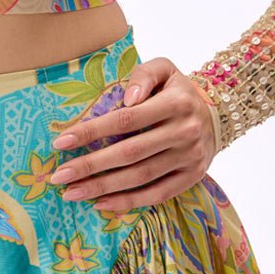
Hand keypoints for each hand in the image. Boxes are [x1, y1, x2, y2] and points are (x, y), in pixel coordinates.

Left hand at [49, 56, 216, 212]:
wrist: (216, 115)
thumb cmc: (177, 91)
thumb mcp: (165, 69)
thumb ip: (144, 75)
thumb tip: (128, 97)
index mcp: (175, 103)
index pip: (125, 119)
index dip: (92, 131)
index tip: (61, 141)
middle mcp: (184, 132)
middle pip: (129, 153)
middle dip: (90, 166)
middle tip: (58, 176)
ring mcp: (189, 158)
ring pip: (140, 177)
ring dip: (103, 187)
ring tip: (71, 193)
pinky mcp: (191, 178)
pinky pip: (157, 194)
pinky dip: (128, 202)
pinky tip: (101, 204)